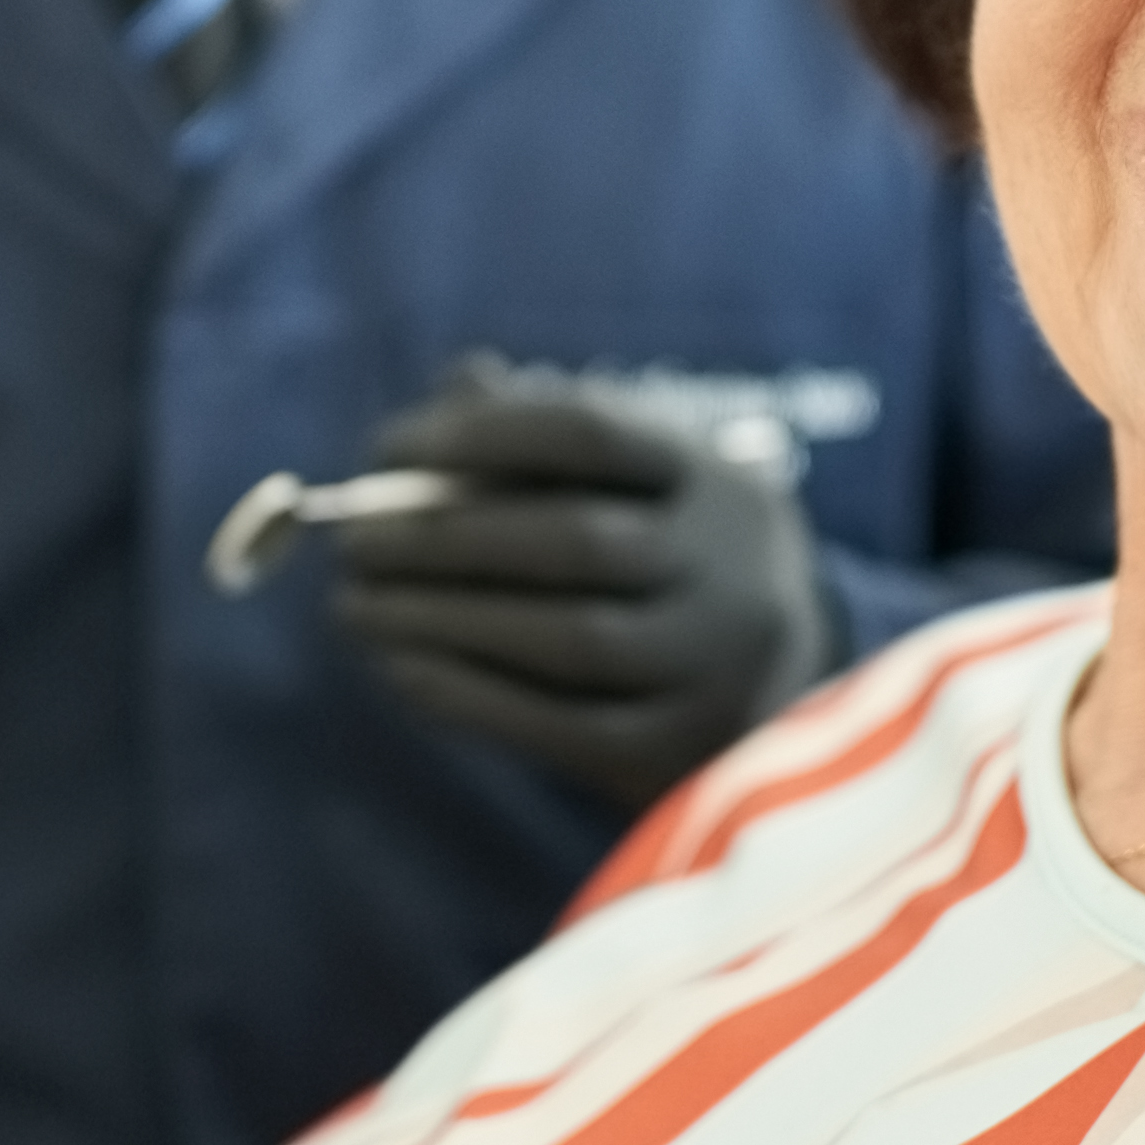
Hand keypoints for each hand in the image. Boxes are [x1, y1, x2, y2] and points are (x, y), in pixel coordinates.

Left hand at [330, 357, 836, 808]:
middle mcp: (734, 573)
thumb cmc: (678, 570)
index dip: (480, 434)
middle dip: (443, 536)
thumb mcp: (650, 489)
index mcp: (720, 483)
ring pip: (566, 638)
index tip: (386, 447)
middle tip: (353, 540)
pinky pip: (560, 727)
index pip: (593, 434)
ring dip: (440, 619)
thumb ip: (556, 436)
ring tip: (357, 606)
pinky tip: (402, 671)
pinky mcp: (679, 755)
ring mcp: (714, 670)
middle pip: (574, 539)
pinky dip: (469, 695)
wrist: (791, 702)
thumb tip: (454, 388)